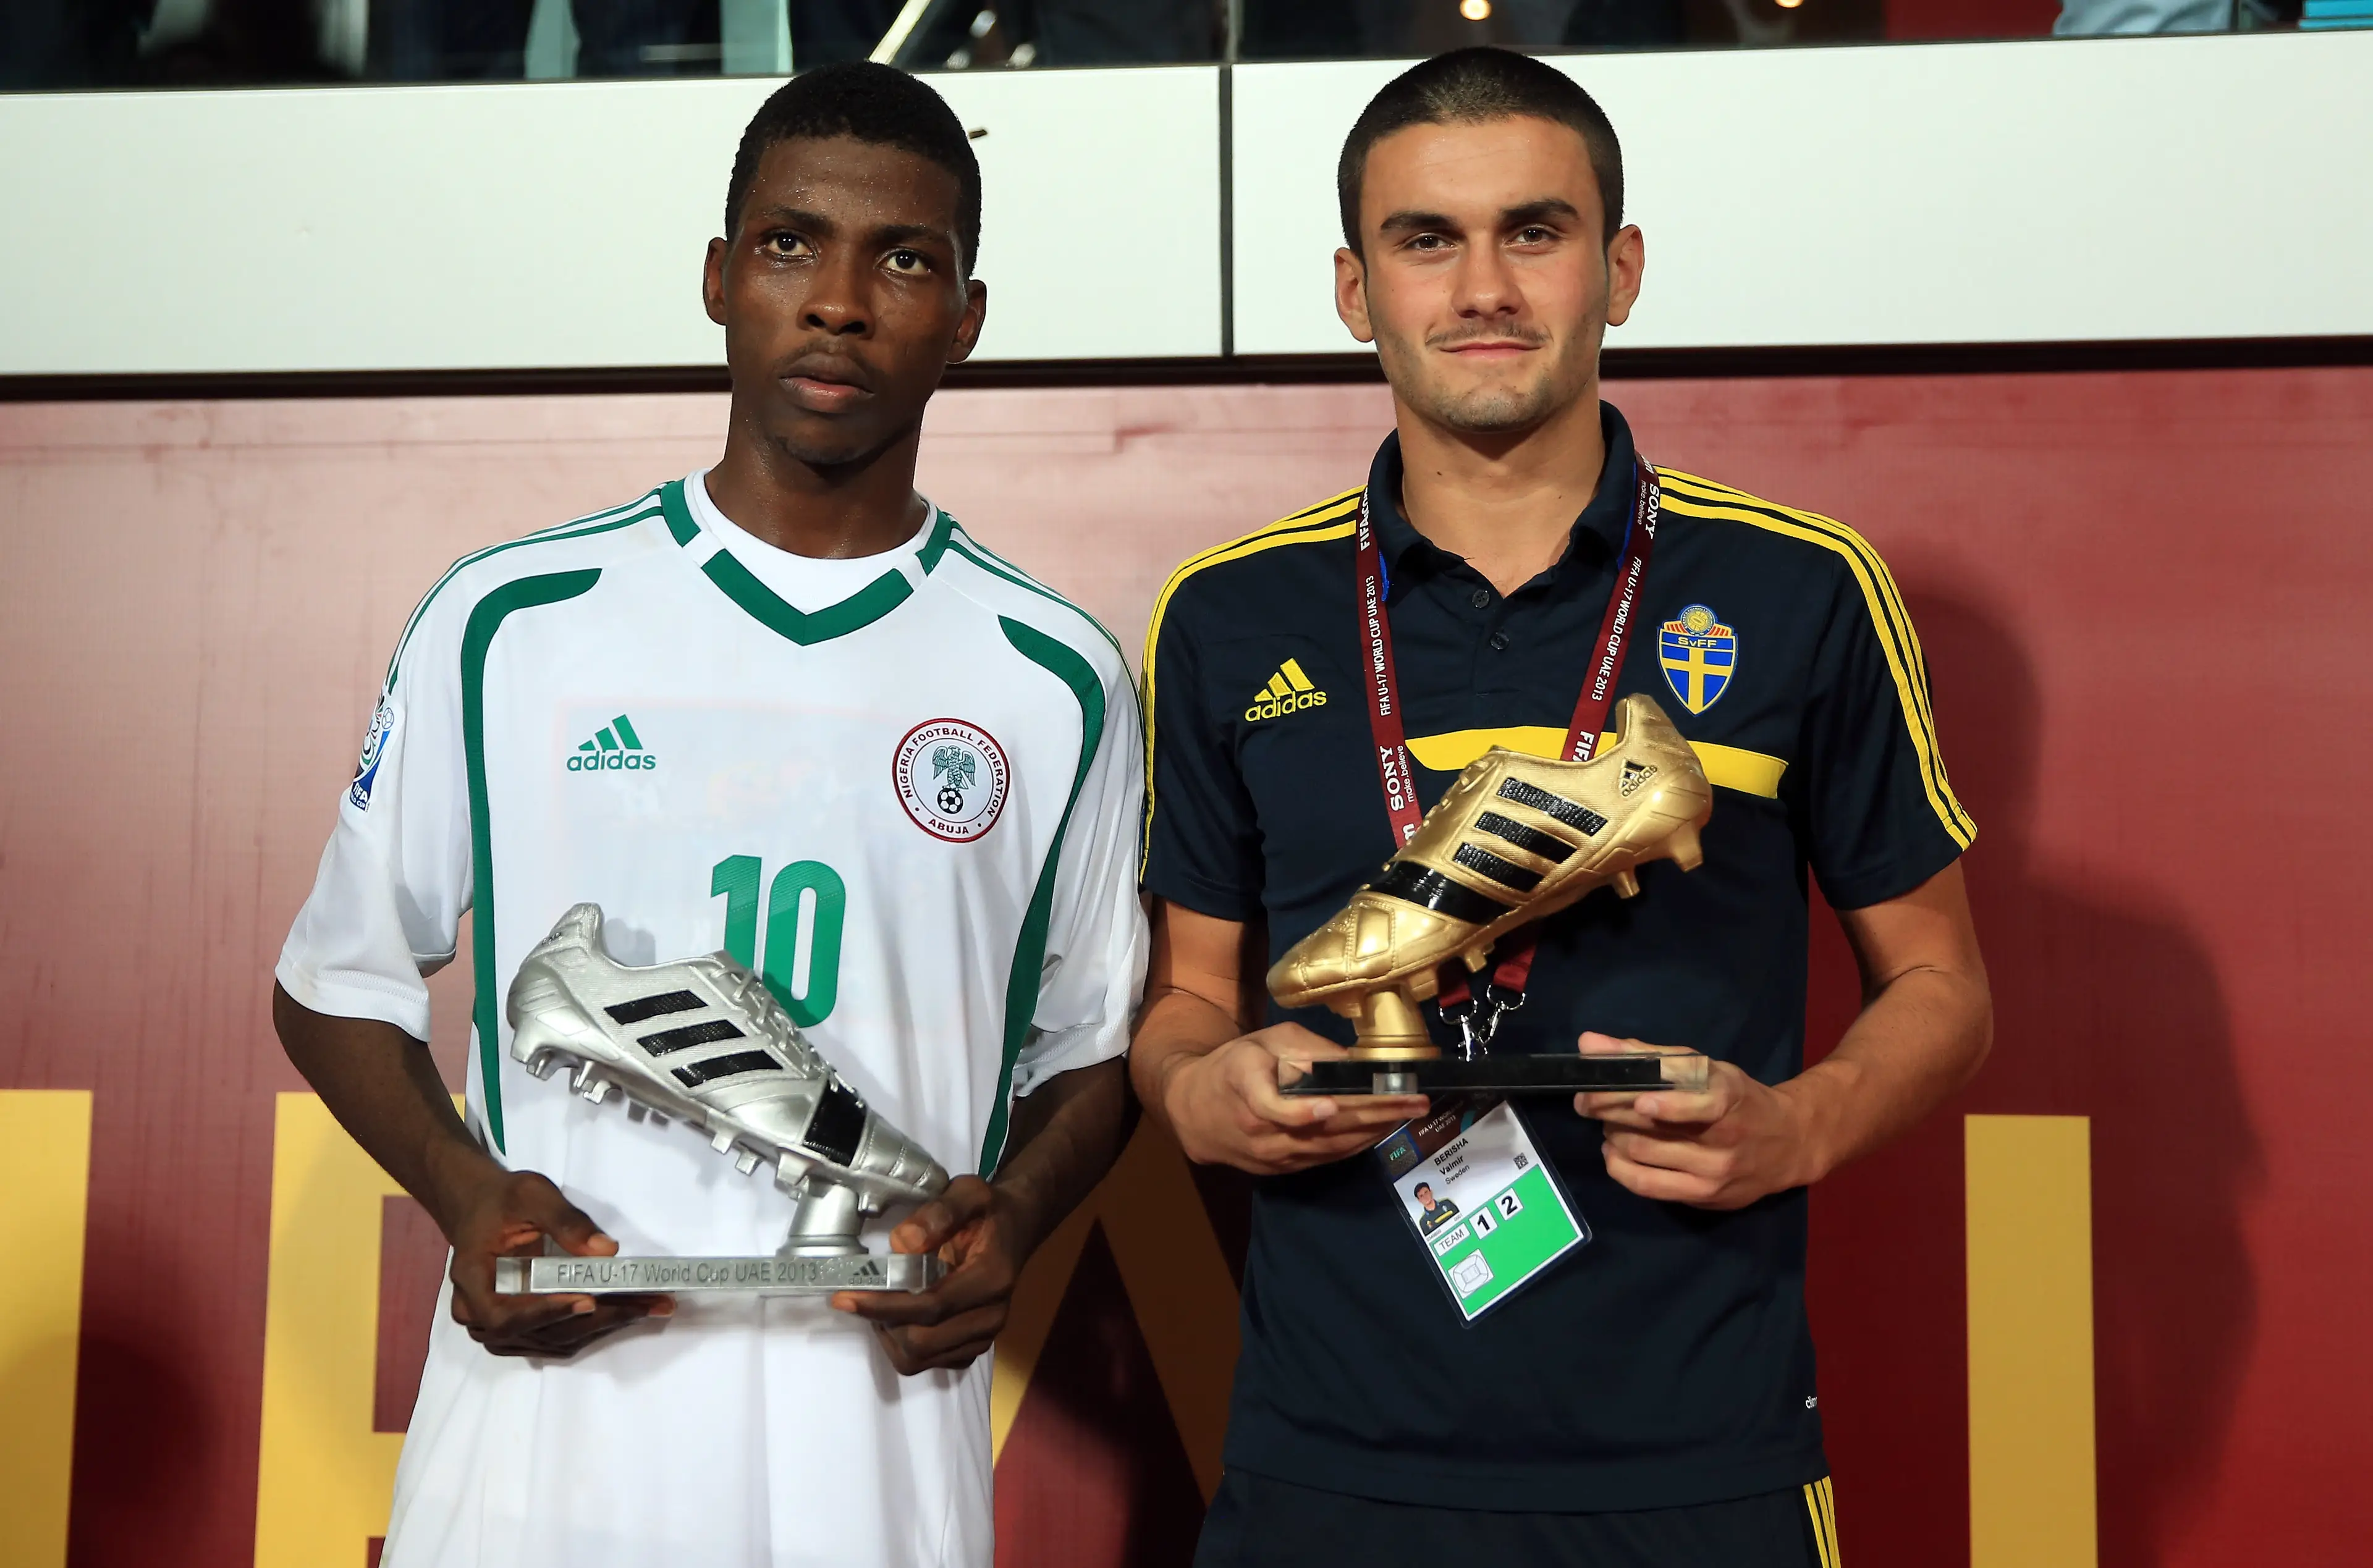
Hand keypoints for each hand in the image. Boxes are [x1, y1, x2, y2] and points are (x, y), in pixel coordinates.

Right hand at [440, 1165, 671, 1356]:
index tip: (587, 1301)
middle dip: (596, 1319)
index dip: (546, 1313)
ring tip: (648, 1306)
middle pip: (539, 1333)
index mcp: (472, 1281)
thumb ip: (566, 1220)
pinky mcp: (520, 1329)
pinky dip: (593, 1326)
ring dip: (602, 1325)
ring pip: (553, 1340)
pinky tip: (627, 1311)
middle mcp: (478, 1315)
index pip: (505, 1315)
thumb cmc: (503, 1200)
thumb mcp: (531, 1195)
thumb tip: (606, 1250)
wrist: (482, 1209)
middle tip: (645, 1304)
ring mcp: (498, 1328)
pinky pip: (557, 1338)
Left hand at [829, 1175, 1022, 1373]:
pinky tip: (899, 1314)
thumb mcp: (968, 1193)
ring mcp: (984, 1336)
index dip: (884, 1305)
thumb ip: (938, 1213)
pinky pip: (928, 1362)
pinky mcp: (973, 1347)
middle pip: (921, 1342)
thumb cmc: (988, 1211)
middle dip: (883, 1320)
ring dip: (890, 1334)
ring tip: (881, 1302)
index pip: (931, 1307)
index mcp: (991, 1278)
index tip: (844, 1297)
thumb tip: (901, 1243)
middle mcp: (991, 1315)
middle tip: (864, 1293)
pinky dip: (903, 1344)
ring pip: (919, 1358)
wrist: (1016, 1228)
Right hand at [1159, 1023, 1427, 1175]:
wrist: (1194, 1111)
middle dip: (1374, 1116)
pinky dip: (1357, 1145)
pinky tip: (1381, 1130)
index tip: (1335, 1105)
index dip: (1304, 1111)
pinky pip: (1326, 1158)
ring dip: (1374, 1132)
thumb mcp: (1264, 1043)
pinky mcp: (1281, 1170)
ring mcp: (1272, 1157)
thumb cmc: (1234, 1067)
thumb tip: (1355, 1062)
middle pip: (1322, 1129)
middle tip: (1414, 1103)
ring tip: (1408, 1114)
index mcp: (1248, 1091)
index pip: (1275, 1108)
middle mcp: (1260, 1132)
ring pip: (1330, 1148)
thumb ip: (1308, 1051)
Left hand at [1572, 1032, 1819, 1209]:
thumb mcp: (1706, 1070)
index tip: (1636, 1102)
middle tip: (1588, 1101)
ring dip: (1612, 1136)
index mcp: (1728, 1099)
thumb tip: (1589, 1043)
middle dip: (1609, 1113)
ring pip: (1642, 1156)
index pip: (1699, 1105)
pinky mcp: (1703, 1198)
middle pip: (1651, 1131)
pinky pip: (1647, 1186)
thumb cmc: (1739, 1099)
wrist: (1790, 1144)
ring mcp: (1713, 1174)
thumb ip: (1648, 1056)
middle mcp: (1723, 1140)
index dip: (1666, 1106)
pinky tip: (1613, 1152)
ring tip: (1608, 1123)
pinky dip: (1619, 1167)